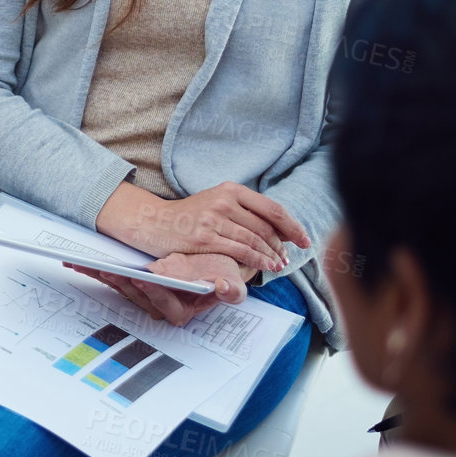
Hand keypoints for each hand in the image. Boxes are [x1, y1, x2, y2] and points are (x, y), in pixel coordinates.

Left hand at [68, 252, 245, 325]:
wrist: (209, 268)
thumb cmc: (219, 276)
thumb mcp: (231, 281)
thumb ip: (230, 290)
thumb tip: (223, 288)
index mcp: (181, 309)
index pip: (164, 302)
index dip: (154, 291)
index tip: (144, 278)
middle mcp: (159, 306)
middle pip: (135, 295)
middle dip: (119, 282)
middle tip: (106, 269)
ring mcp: (142, 297)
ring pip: (119, 288)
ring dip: (101, 276)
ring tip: (85, 263)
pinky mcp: (130, 286)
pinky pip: (111, 279)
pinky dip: (93, 271)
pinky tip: (76, 262)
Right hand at [96, 180, 309, 273]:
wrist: (153, 221)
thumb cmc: (186, 216)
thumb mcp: (215, 202)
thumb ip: (241, 209)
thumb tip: (273, 226)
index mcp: (230, 190)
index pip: (272, 208)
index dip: (292, 225)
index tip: (303, 239)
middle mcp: (223, 201)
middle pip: (266, 226)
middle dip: (283, 244)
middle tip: (290, 257)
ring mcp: (214, 219)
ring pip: (255, 240)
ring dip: (272, 255)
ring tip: (280, 264)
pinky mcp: (204, 237)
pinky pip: (240, 251)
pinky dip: (258, 260)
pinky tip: (266, 266)